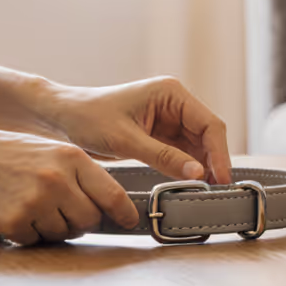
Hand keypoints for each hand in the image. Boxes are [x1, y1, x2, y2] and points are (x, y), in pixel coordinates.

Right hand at [0, 126, 140, 245]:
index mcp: (72, 158)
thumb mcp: (50, 151)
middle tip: (61, 213)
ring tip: (31, 206)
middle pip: (90, 219)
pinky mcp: (13, 221)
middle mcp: (58, 179)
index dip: (124, 212)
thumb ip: (78, 173)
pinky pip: (34, 240)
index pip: (112, 193)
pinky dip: (27, 233)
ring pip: (63, 233)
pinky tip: (13, 212)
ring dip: (52, 228)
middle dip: (80, 222)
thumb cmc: (5, 152)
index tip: (130, 221)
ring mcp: (35, 201)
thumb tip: (106, 204)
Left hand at [47, 77, 230, 183]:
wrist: (62, 118)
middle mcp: (176, 103)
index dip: (220, 153)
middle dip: (214, 162)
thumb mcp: (126, 139)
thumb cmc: (89, 118)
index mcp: (172, 93)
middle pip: (208, 135)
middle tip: (217, 191)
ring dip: (203, 167)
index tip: (222, 179)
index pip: (209, 124)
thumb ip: (164, 156)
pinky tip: (191, 185)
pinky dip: (188, 169)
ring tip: (207, 192)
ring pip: (198, 147)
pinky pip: (183, 153)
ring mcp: (170, 119)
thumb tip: (197, 173)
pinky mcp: (162, 135)